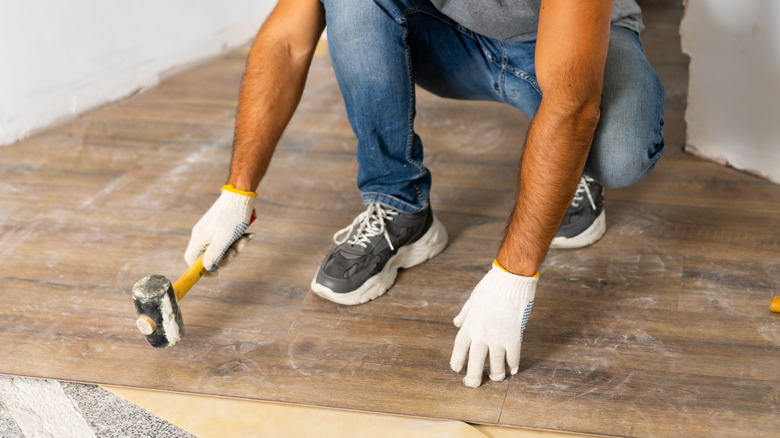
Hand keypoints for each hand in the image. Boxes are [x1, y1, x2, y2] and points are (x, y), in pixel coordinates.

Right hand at [185, 185, 256, 273]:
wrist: (241, 195)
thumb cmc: (233, 217)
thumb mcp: (224, 239)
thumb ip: (214, 255)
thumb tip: (206, 269)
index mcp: (199, 238)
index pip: (191, 260)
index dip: (202, 270)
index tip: (217, 273)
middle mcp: (202, 235)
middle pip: (209, 257)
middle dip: (227, 256)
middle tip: (238, 248)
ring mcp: (211, 231)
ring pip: (221, 249)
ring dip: (235, 248)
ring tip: (246, 238)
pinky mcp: (220, 228)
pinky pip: (227, 241)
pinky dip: (237, 241)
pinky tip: (248, 235)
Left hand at [450, 261, 536, 387]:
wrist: (511, 280)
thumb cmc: (491, 286)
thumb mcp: (472, 299)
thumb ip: (464, 314)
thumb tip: (456, 322)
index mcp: (469, 325)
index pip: (460, 349)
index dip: (457, 361)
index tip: (457, 370)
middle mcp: (482, 334)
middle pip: (476, 362)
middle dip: (474, 377)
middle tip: (472, 385)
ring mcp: (498, 337)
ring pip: (496, 364)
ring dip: (497, 374)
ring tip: (496, 378)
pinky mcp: (514, 336)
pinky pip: (513, 356)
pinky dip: (513, 364)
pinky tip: (512, 370)